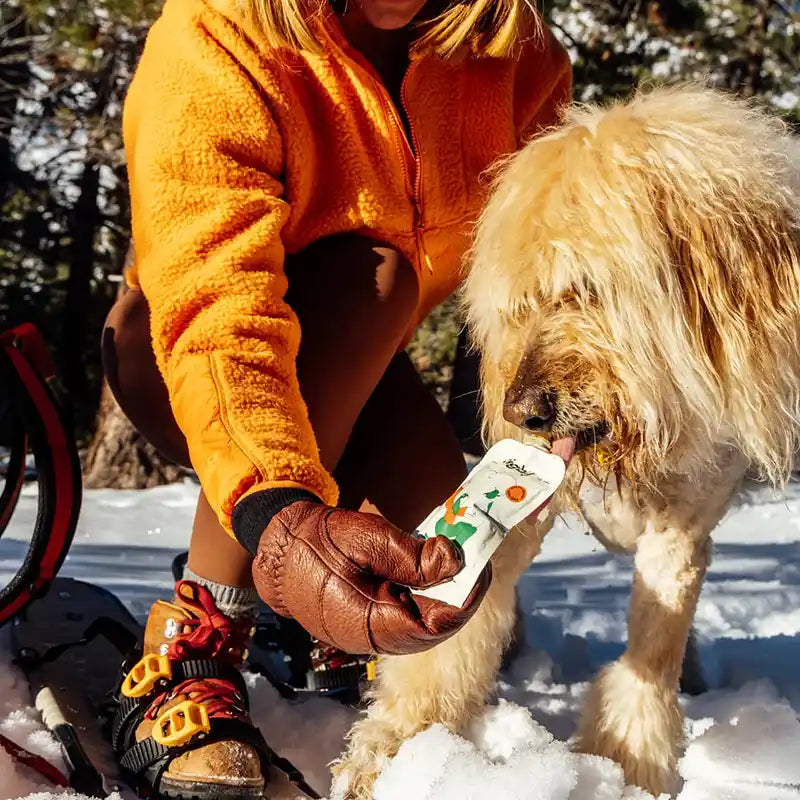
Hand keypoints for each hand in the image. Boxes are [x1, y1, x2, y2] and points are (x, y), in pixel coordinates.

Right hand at [251, 501, 490, 654]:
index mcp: (372, 624)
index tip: (482, 568)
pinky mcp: (365, 625)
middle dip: (457, 596)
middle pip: (432, 628)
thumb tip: (456, 560)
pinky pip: (405, 617)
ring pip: (420, 624)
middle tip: (475, 561)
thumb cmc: (319, 541)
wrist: (278, 550)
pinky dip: (422, 596)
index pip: (437, 625)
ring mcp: (367, 636)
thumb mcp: (369, 539)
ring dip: (441, 596)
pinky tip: (427, 570)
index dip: (465, 599)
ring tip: (454, 562)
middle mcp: (372, 640)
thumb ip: (414, 555)